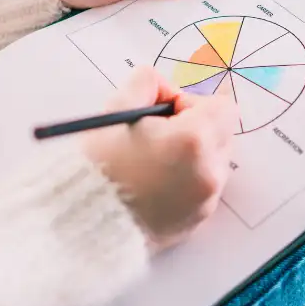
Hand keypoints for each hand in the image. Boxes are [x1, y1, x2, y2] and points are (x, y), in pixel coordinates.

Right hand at [84, 67, 238, 251]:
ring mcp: (205, 202)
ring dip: (191, 157)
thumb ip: (148, 83)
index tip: (164, 113)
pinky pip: (201, 191)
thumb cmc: (98, 165)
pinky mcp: (197, 222)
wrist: (82, 222)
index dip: (192, 103)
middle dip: (194, 128)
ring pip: (212, 164)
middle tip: (154, 137)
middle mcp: (209, 172)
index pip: (222, 106)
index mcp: (194, 140)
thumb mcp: (118, 108)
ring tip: (151, 164)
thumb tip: (164, 87)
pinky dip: (185, 183)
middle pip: (222, 135)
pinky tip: (153, 185)